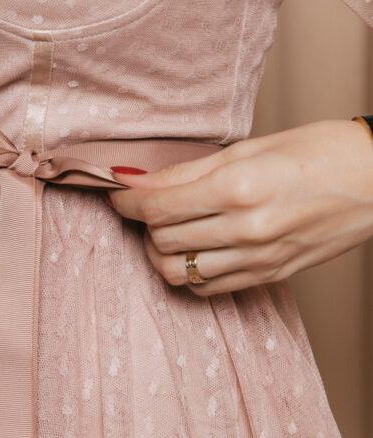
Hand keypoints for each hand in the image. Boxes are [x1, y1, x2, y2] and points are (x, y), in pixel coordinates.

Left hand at [106, 119, 372, 295]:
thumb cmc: (320, 152)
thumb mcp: (249, 148)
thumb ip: (187, 170)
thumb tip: (135, 180)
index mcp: (240, 188)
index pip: (158, 207)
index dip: (127, 202)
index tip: (118, 194)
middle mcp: (247, 230)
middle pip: (161, 241)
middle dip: (143, 223)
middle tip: (146, 205)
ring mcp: (259, 260)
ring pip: (178, 273)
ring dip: (161, 252)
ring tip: (168, 230)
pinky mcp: (270, 277)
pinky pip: (208, 289)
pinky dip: (190, 272)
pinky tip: (195, 249)